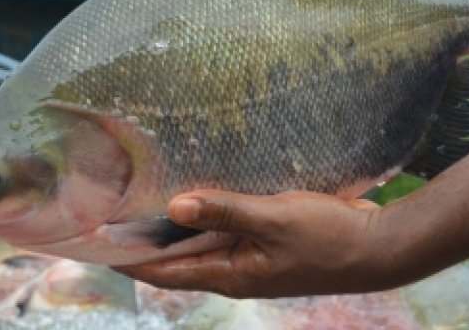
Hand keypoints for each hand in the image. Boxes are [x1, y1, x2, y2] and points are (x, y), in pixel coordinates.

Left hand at [114, 189, 392, 297]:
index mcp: (229, 274)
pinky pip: (225, 231)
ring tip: (144, 198)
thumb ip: (224, 211)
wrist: (376, 248)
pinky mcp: (266, 243)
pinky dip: (206, 216)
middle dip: (143, 240)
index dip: (126, 258)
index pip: (162, 271)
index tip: (92, 239)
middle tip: (112, 209)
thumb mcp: (273, 220)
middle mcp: (233, 271)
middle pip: (176, 259)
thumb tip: (173, 206)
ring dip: (174, 226)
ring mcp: (250, 259)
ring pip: (200, 244)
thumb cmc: (327, 239)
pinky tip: (200, 194)